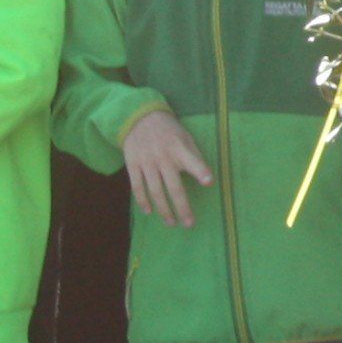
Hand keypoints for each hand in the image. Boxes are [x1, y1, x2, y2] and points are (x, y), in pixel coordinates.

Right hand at [123, 108, 213, 228]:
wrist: (139, 118)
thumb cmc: (169, 131)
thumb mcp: (186, 137)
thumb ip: (194, 157)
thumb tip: (205, 178)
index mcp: (179, 149)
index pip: (193, 161)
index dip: (201, 171)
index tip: (209, 182)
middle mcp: (163, 158)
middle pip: (173, 187)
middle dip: (182, 207)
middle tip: (189, 224)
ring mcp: (146, 162)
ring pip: (155, 191)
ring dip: (163, 209)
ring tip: (171, 223)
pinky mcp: (133, 165)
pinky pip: (137, 187)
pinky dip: (143, 201)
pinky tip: (149, 211)